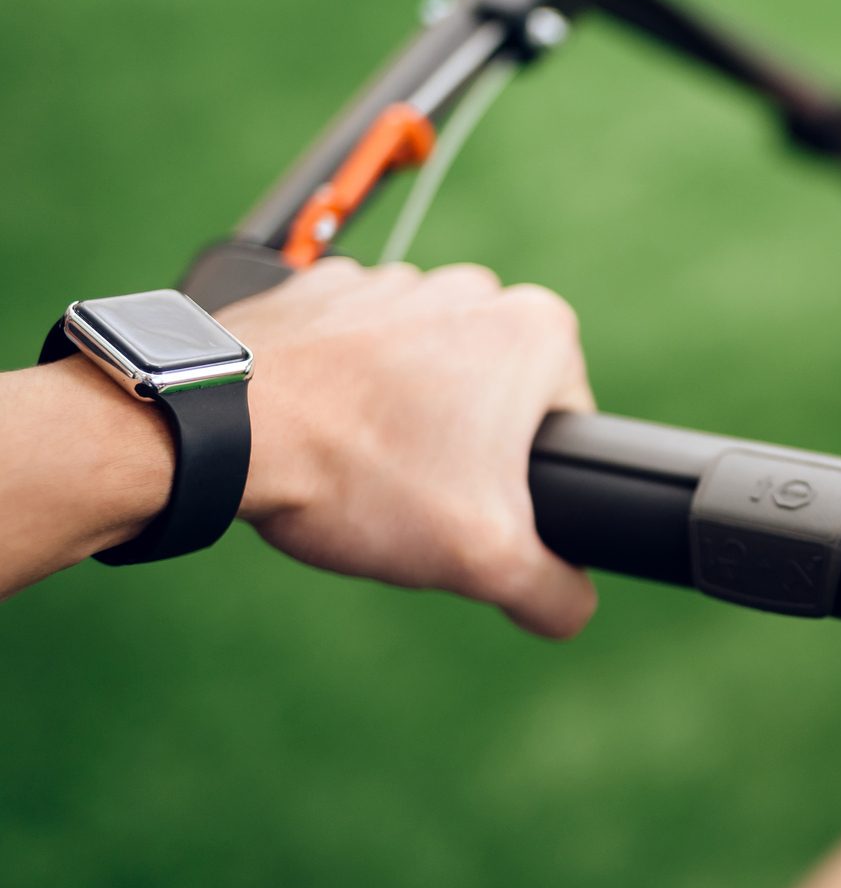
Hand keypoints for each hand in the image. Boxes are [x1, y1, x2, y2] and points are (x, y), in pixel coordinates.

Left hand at [218, 258, 597, 637]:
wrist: (222, 427)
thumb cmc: (362, 473)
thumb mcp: (486, 559)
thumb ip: (554, 593)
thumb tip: (571, 606)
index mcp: (538, 331)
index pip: (565, 424)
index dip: (526, 483)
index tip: (475, 507)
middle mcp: (475, 290)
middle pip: (495, 397)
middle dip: (464, 448)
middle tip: (416, 492)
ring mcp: (396, 281)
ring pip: (425, 372)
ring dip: (402, 417)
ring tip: (362, 464)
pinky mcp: (326, 288)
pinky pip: (356, 349)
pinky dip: (345, 387)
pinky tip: (322, 431)